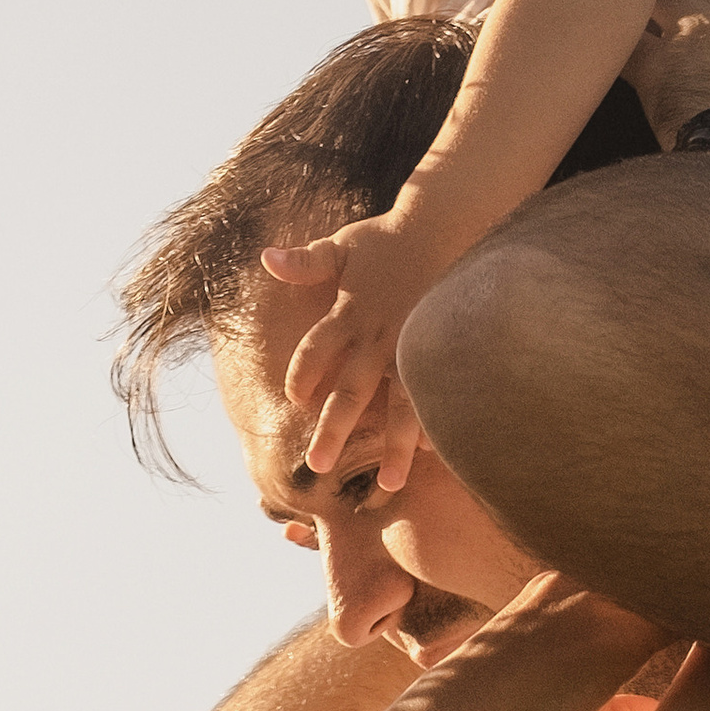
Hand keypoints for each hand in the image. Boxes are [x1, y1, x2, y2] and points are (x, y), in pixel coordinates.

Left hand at [260, 209, 440, 481]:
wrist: (443, 226)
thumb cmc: (385, 241)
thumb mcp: (342, 246)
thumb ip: (306, 262)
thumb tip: (266, 257)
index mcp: (350, 312)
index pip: (317, 348)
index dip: (304, 372)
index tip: (294, 399)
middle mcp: (379, 337)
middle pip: (352, 389)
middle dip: (334, 428)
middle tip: (317, 467)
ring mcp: (412, 350)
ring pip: (400, 406)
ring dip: (393, 445)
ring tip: (387, 485)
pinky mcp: (438, 355)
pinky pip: (436, 397)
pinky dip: (434, 426)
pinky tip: (434, 458)